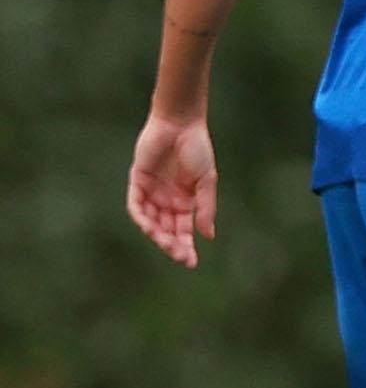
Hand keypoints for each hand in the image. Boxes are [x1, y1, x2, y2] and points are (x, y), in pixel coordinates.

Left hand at [127, 114, 217, 267]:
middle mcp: (167, 200)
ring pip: (151, 221)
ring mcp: (152, 192)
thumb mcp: (206, 181)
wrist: (179, 125)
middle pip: (167, 230)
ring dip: (157, 234)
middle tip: (179, 257)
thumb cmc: (197, 149)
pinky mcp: (137, 182)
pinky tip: (149, 226)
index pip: (184, 231)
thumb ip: (206, 208)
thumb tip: (207, 236)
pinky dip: (141, 217)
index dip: (186, 247)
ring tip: (165, 243)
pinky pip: (136, 205)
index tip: (191, 263)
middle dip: (172, 245)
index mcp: (186, 202)